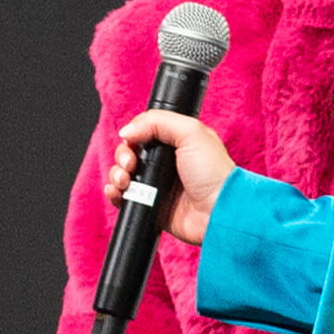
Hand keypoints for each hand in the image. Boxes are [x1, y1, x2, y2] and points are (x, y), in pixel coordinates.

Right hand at [104, 110, 237, 247]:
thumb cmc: (214, 173)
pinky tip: (118, 193)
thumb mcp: (192, 132)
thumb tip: (127, 130)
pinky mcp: (151, 206)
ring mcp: (157, 185)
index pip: (142, 133)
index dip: (132, 137)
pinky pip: (124, 198)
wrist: (217, 211)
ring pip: (123, 175)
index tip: (132, 143)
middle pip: (129, 153)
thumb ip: (159, 122)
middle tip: (130, 165)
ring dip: (116, 175)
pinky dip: (115, 195)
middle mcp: (165, 163)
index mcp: (176, 142)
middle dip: (122, 157)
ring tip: (125, 181)